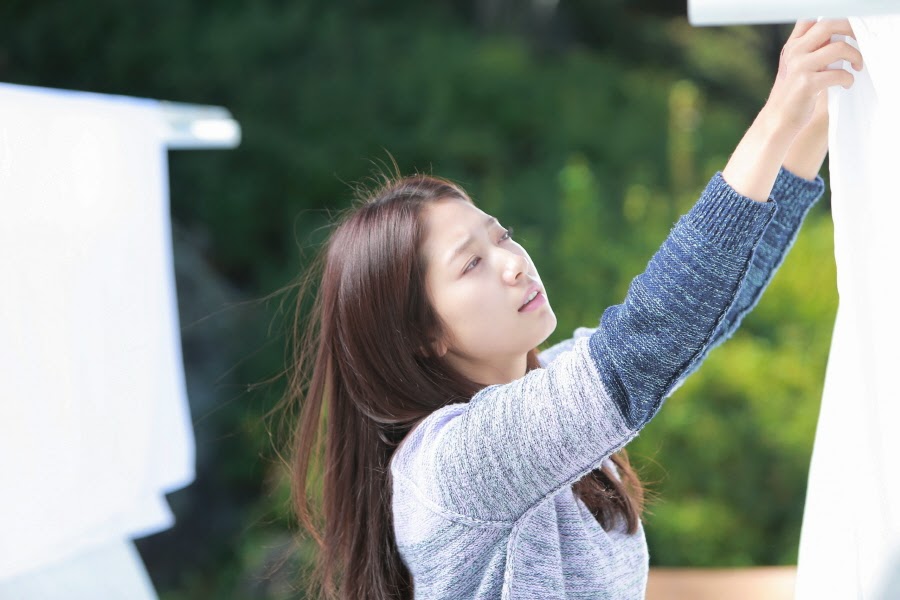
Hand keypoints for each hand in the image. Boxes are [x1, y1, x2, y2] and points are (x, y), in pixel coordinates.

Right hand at [764, 19, 862, 135]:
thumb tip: (839, 35)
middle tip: (860, 41)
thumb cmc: (792, 94)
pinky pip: (839, 73)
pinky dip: (848, 79)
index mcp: (792, 46)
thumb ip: (812, 49)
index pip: (811, 19)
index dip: (833, 19)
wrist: (777, 120)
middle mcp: (794, 52)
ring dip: (855, 56)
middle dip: (851, 30)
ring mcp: (799, 67)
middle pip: (828, 25)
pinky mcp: (807, 84)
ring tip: (856, 66)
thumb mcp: (797, 66)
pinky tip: (846, 84)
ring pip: (839, 47)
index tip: (847, 29)